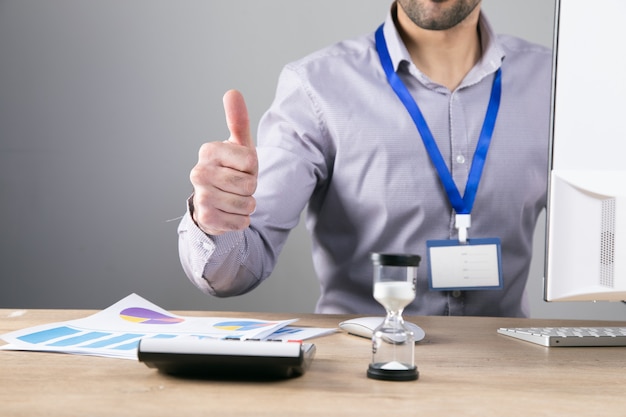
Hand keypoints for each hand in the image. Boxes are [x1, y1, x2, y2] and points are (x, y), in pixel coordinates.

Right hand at [189, 90, 257, 234]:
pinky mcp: (205, 218)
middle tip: (237, 186)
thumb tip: (232, 91)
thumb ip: (237, 120)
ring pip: (246, 204)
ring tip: (234, 199)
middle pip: (249, 185)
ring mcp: (200, 196)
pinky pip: (241, 221)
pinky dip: (241, 220)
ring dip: (247, 205)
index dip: (253, 169)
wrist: (215, 203)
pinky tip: (228, 213)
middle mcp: (199, 172)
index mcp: (208, 151)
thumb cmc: (231, 171)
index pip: (251, 162)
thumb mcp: (238, 146)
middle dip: (250, 189)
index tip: (241, 169)